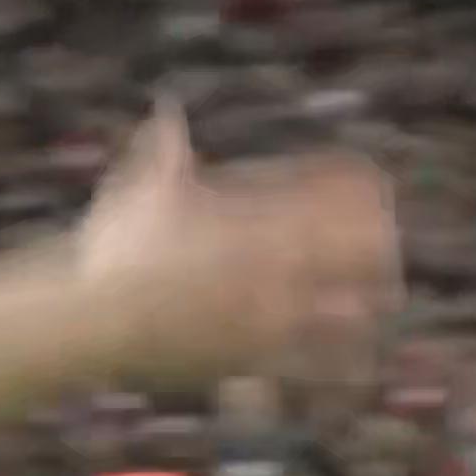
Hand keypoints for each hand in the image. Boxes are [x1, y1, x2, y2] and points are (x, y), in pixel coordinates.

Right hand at [75, 101, 399, 391]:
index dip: (361, 189)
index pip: (333, 195)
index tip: (371, 186)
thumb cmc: (113, 247)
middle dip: (375, 244)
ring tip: (380, 298)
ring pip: (354, 308)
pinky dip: (343, 363)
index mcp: (256, 218)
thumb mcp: (141, 186)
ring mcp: (272, 314)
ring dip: (368, 300)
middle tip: (380, 242)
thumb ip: (165, 149)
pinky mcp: (260, 358)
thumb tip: (165, 110)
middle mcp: (275, 265)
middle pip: (362, 250)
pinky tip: (357, 364)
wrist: (95, 319)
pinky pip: (318, 366)